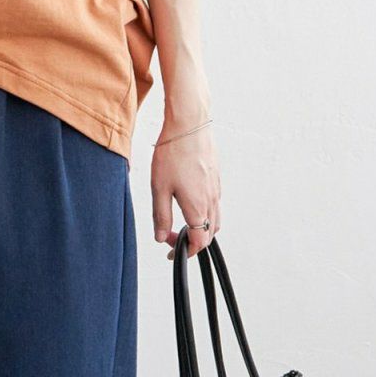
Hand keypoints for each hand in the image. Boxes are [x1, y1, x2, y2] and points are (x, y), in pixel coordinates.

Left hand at [150, 119, 220, 261]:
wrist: (190, 123)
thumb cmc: (173, 152)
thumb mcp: (159, 187)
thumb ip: (161, 215)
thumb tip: (161, 237)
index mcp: (198, 207)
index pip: (198, 241)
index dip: (185, 252)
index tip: (172, 253)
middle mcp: (211, 200)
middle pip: (209, 233)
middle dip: (192, 242)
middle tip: (172, 238)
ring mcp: (216, 188)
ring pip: (214, 219)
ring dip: (200, 228)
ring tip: (181, 223)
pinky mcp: (216, 178)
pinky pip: (215, 204)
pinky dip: (205, 213)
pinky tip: (189, 202)